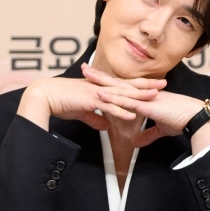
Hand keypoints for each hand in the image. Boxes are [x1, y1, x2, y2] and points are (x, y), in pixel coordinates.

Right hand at [17, 71, 165, 132]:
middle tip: (163, 84)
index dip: (139, 87)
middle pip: (128, 86)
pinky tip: (132, 115)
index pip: (123, 86)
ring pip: (122, 94)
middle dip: (146, 86)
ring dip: (138, 96)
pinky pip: (108, 106)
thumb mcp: (82, 112)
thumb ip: (94, 118)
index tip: (154, 87)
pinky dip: (120, 111)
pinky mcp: (90, 100)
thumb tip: (104, 126)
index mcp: (100, 88)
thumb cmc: (61, 102)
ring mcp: (96, 93)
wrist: (45, 97)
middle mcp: (101, 88)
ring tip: (154, 97)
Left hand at [83, 64, 209, 151]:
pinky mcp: (147, 106)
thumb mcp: (161, 130)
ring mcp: (144, 98)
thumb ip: (147, 135)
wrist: (195, 118)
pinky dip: (114, 98)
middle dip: (101, 77)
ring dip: (102, 82)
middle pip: (118, 83)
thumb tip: (135, 142)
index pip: (124, 88)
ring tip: (87, 75)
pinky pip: (127, 101)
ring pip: (119, 88)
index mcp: (146, 97)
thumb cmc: (182, 121)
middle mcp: (143, 94)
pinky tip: (101, 95)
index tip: (96, 78)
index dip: (110, 83)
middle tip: (85, 68)